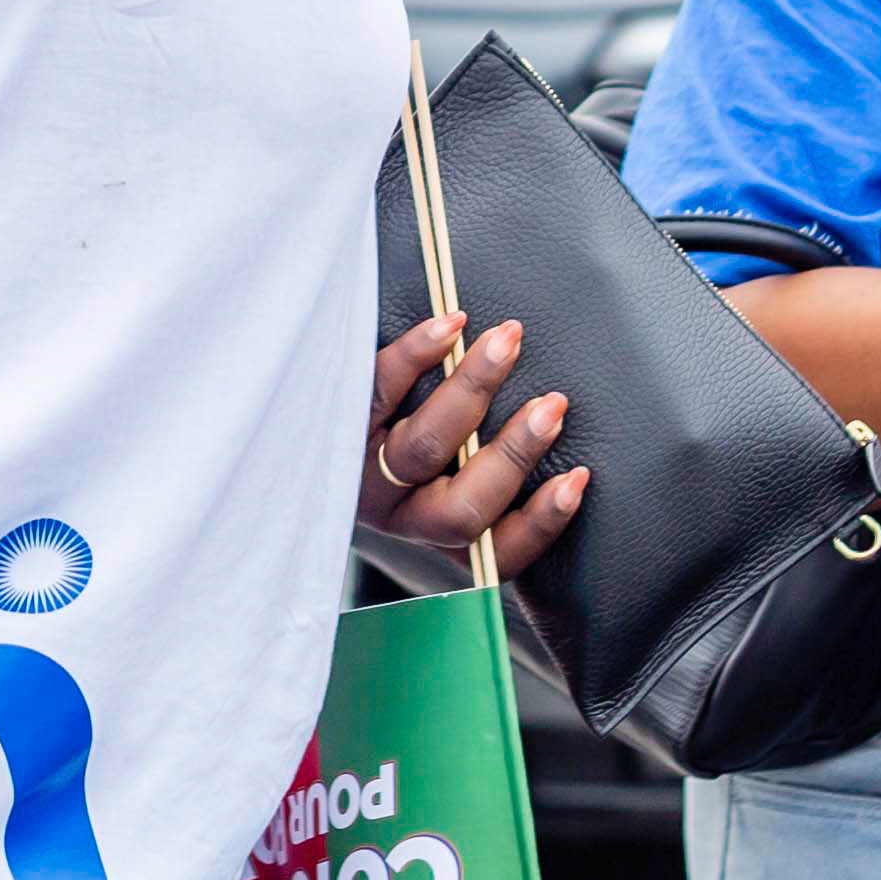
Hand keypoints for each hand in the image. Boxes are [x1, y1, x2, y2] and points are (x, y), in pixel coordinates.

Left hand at [360, 310, 585, 576]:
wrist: (302, 426)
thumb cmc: (402, 438)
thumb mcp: (442, 475)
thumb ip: (489, 468)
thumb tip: (555, 421)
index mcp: (437, 534)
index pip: (498, 555)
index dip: (542, 522)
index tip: (578, 476)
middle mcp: (399, 515)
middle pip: (463, 507)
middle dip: (515, 454)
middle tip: (553, 405)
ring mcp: (363, 473)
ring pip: (424, 448)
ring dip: (476, 390)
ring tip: (509, 342)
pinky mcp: (335, 425)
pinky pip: (378, 389)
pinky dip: (418, 354)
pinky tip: (451, 324)